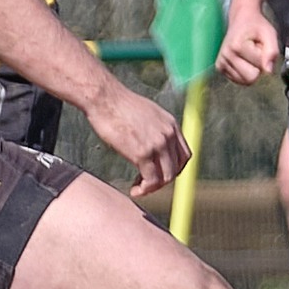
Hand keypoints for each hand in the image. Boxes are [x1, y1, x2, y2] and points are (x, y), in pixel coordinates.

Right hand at [87, 81, 190, 196]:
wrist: (104, 98)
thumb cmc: (118, 105)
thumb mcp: (147, 113)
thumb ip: (155, 128)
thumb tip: (153, 142)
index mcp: (171, 125)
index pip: (184, 155)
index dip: (174, 169)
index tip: (160, 173)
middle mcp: (168, 135)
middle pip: (176, 168)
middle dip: (163, 180)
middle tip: (147, 183)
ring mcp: (157, 144)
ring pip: (166, 177)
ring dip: (153, 188)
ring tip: (139, 189)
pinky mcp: (142, 153)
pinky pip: (151, 179)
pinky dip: (145, 189)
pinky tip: (134, 190)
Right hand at [216, 8, 279, 87]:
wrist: (241, 20)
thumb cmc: (256, 26)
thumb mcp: (269, 34)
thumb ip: (272, 51)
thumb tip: (268, 71)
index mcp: (237, 46)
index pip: (260, 67)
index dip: (265, 58)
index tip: (260, 46)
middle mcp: (226, 55)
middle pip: (251, 78)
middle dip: (258, 67)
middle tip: (256, 53)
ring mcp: (221, 62)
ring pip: (245, 81)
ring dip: (251, 69)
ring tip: (249, 55)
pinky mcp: (220, 68)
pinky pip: (239, 80)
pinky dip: (244, 72)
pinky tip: (243, 59)